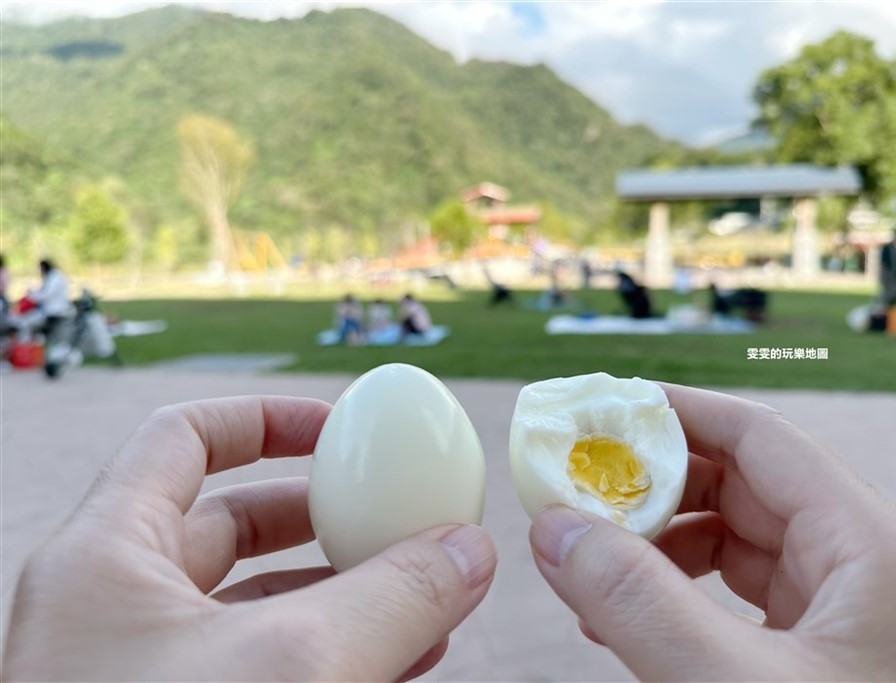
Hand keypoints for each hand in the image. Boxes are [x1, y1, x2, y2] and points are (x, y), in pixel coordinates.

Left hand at [3, 397, 496, 681]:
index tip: (342, 431)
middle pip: (227, 524)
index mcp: (104, 559)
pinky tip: (405, 662)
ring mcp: (144, 678)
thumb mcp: (294, 666)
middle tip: (391, 513)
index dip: (266, 421)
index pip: (183, 439)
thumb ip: (392, 596)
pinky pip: (265, 671)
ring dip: (343, 593)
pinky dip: (335, 655)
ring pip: (254, 607)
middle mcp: (115, 612)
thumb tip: (470, 549)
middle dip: (320, 515)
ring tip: (422, 592)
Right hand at [530, 383, 895, 680]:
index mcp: (873, 545)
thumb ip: (640, 606)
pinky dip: (678, 594)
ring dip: (657, 543)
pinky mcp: (821, 650)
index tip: (597, 412)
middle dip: (651, 485)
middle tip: (576, 493)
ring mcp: (844, 609)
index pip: (757, 436)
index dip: (673, 412)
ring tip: (594, 567)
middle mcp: (865, 563)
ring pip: (736, 540)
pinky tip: (632, 618)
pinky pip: (739, 594)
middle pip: (741, 483)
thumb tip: (554, 528)